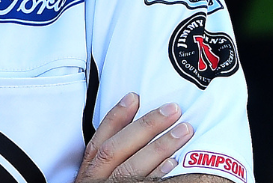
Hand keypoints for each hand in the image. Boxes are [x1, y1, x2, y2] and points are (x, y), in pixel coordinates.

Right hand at [74, 93, 193, 182]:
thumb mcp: (96, 179)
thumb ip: (108, 161)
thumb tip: (135, 133)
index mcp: (87, 173)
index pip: (100, 140)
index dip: (116, 117)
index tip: (135, 97)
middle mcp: (95, 182)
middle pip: (118, 149)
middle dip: (146, 126)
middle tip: (173, 109)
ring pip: (132, 168)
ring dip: (160, 147)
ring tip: (185, 130)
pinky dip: (159, 175)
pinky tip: (176, 164)